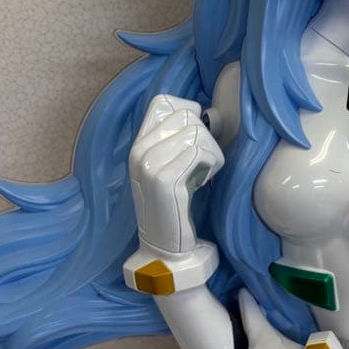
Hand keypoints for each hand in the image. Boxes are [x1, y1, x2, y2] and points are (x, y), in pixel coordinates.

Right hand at [128, 94, 223, 253]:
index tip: (194, 139)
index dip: (188, 114)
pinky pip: (198, 152)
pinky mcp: (164, 180)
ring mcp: (148, 165)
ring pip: (195, 132)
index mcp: (138, 144)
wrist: (165, 245)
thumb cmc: (175, 202)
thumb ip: (176, 138)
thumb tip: (205, 112)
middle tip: (200, 163)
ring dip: (210, 152)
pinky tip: (203, 182)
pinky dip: (210, 165)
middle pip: (186, 116)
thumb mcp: (168, 165)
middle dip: (204, 136)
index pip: (162, 103)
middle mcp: (138, 151)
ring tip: (202, 173)